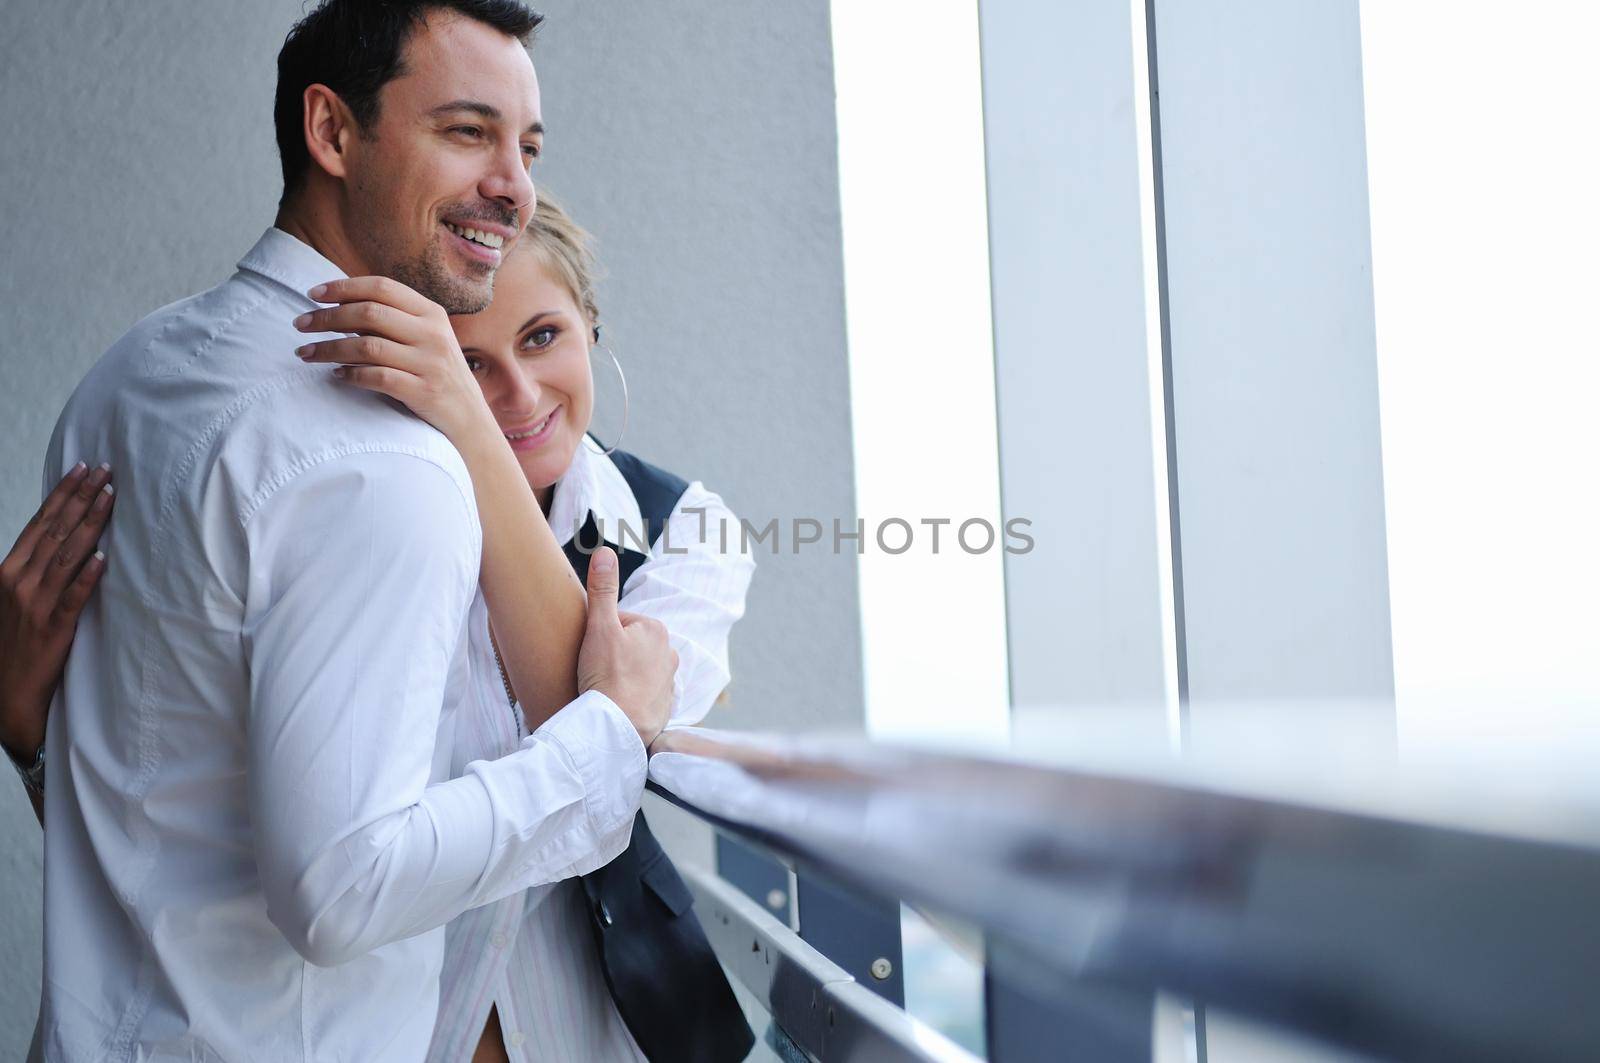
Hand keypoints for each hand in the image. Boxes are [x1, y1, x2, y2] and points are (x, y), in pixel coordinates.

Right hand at [0, 463, 113, 758]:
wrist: (7, 695)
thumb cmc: (16, 642)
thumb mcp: (17, 598)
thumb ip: (38, 568)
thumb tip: (66, 536)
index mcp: (7, 571)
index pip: (39, 522)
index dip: (62, 494)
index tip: (83, 469)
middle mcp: (18, 583)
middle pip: (55, 531)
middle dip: (82, 497)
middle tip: (108, 470)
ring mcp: (35, 605)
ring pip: (66, 556)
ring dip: (91, 524)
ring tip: (111, 498)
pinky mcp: (54, 629)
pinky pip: (73, 598)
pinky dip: (87, 577)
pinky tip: (103, 558)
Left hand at [293, 277, 497, 446]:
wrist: (471, 421)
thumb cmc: (439, 376)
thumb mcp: (427, 340)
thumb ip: (395, 322)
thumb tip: (341, 308)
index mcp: (432, 313)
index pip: (382, 287)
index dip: (344, 287)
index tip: (313, 294)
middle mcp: (433, 334)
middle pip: (369, 313)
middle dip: (327, 317)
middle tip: (300, 324)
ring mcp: (430, 363)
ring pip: (367, 346)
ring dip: (329, 348)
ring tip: (306, 353)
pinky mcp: (424, 392)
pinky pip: (377, 377)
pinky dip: (351, 375)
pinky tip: (335, 376)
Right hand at [576, 547, 676, 747]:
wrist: (618, 728)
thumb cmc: (607, 677)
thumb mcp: (599, 627)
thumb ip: (602, 588)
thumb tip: (604, 552)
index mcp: (656, 629)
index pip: (618, 623)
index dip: (599, 635)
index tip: (591, 652)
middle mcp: (669, 652)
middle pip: (628, 646)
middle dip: (611, 655)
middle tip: (595, 671)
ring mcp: (669, 681)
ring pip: (635, 670)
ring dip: (620, 676)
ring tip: (604, 689)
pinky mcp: (664, 706)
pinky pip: (642, 694)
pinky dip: (630, 697)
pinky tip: (616, 704)